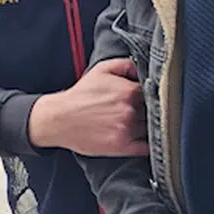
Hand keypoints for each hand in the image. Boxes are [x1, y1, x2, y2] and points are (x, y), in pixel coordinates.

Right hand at [28, 58, 148, 156]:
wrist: (59, 119)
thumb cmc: (81, 95)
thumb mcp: (103, 69)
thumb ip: (127, 65)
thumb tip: (145, 68)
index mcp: (129, 91)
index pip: (154, 93)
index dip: (154, 95)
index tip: (152, 97)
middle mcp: (130, 111)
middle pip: (154, 111)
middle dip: (152, 110)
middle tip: (148, 111)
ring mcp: (127, 130)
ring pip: (151, 128)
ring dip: (151, 126)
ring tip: (145, 124)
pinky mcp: (121, 147)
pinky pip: (146, 148)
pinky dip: (151, 145)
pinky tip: (147, 140)